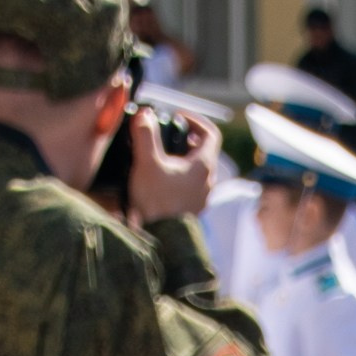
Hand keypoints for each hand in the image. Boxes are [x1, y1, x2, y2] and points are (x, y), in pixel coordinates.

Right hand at [128, 104, 216, 225]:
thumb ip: (145, 135)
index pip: (211, 133)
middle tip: (168, 134)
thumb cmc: (157, 202)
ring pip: (197, 169)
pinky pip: (190, 185)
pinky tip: (160, 178)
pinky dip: (179, 175)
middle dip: (186, 138)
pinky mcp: (192, 208)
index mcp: (204, 165)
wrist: (161, 240)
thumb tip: (145, 115)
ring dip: (182, 158)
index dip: (195, 120)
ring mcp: (201, 196)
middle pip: (204, 151)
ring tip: (161, 155)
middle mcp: (208, 181)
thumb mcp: (147, 163)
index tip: (178, 118)